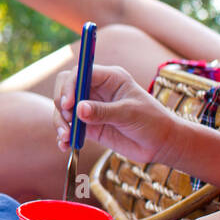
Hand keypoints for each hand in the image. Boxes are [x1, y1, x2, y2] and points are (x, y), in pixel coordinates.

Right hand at [52, 63, 178, 164]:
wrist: (159, 143)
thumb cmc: (151, 121)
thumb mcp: (129, 113)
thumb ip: (103, 111)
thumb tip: (78, 110)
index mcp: (109, 78)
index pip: (79, 74)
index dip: (70, 86)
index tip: (68, 105)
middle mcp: (96, 90)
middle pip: (65, 88)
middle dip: (61, 103)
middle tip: (67, 119)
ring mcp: (90, 107)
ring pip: (63, 109)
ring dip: (60, 122)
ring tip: (66, 137)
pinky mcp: (87, 125)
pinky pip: (68, 126)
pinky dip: (63, 136)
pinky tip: (65, 145)